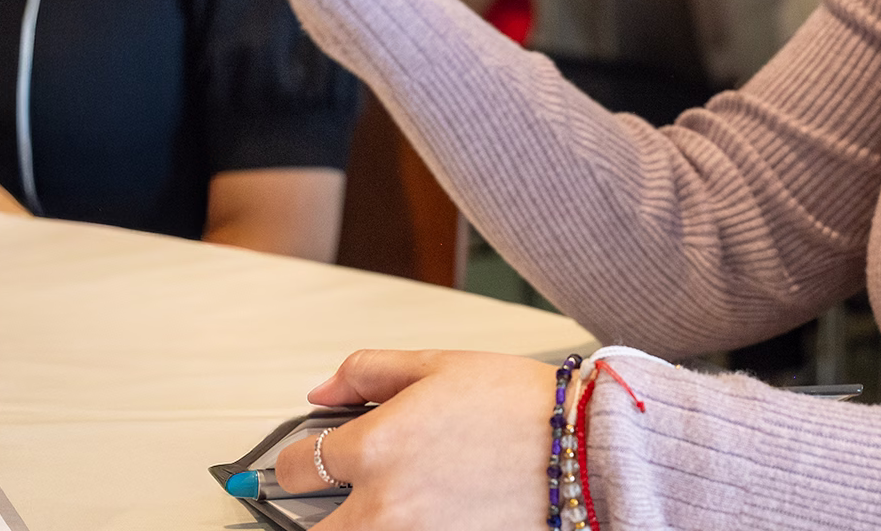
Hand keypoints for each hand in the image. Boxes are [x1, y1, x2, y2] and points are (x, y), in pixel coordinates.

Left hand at [272, 350, 555, 530]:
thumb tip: (323, 392)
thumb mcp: (438, 366)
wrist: (587, 451)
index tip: (303, 461)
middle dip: (319, 511)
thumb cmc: (523, 406)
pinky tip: (425, 513)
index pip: (295, 467)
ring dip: (358, 524)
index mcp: (376, 449)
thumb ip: (368, 372)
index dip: (293, 460)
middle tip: (337, 496)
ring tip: (387, 503)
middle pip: (311, 530)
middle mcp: (386, 507)